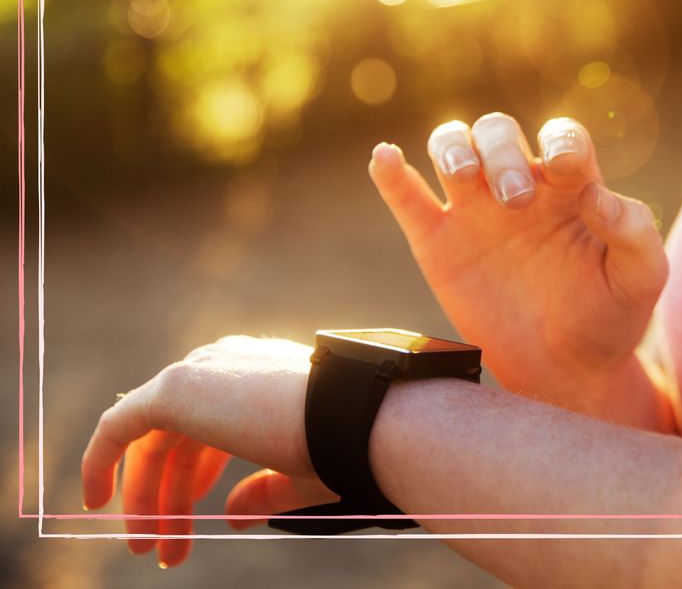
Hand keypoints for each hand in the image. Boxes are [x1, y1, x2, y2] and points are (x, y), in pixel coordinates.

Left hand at [81, 336, 335, 567]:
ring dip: (144, 494)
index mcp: (260, 376)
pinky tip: (97, 500)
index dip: (192, 477)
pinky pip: (120, 425)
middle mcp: (228, 365)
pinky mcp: (175, 389)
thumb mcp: (299, 473)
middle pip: (177, 436)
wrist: (351, 420)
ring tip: (143, 546)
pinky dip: (102, 460)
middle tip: (160, 548)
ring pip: (151, 438)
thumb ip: (263, 491)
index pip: (209, 426)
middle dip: (166, 496)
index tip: (187, 521)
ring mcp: (201, 372)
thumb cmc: (343, 446)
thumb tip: (232, 515)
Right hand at [368, 113, 667, 408]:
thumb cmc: (611, 316)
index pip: (562, 135)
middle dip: (502, 152)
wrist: (568, 371)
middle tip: (516, 200)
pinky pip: (407, 198)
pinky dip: (391, 174)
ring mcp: (475, 211)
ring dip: (452, 146)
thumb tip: (597, 195)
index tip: (564, 168)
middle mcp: (521, 185)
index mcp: (571, 185)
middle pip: (497, 131)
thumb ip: (634, 231)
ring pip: (451, 144)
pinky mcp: (438, 244)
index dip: (560, 139)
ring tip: (464, 175)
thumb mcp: (642, 277)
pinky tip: (386, 157)